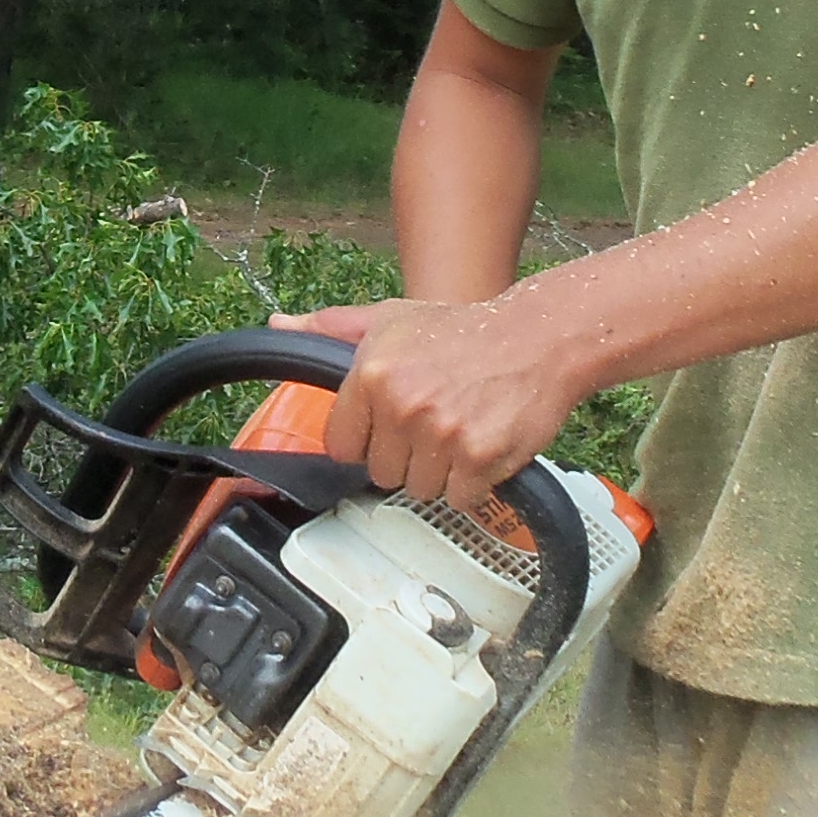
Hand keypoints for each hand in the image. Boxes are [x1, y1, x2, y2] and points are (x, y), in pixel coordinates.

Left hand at [275, 297, 597, 507]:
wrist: (539, 338)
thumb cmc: (463, 330)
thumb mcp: (392, 318)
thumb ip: (332, 328)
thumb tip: (279, 327)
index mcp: (371, 374)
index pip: (342, 446)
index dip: (367, 439)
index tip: (390, 425)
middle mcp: (402, 405)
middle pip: (381, 473)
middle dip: (405, 455)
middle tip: (434, 421)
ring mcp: (442, 434)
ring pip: (420, 490)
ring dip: (440, 471)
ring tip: (460, 429)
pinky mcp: (480, 458)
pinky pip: (460, 498)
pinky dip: (473, 482)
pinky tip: (482, 443)